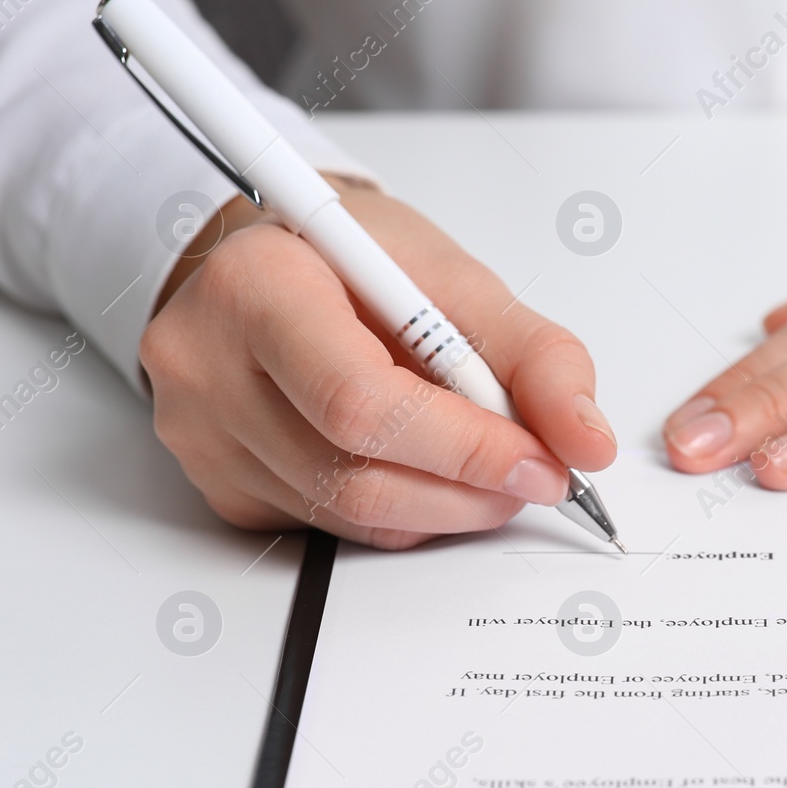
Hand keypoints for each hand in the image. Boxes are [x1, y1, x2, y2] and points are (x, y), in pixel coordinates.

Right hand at [142, 180, 615, 548]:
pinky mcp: (220, 485)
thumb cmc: (355, 260)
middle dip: (469, 489)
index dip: (464, 447)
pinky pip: (329, 527)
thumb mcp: (454, 276)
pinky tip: (424, 470)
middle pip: (354, 473)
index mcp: (258, 286)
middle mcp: (207, 364)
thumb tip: (585, 439)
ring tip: (490, 469)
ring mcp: (201, 434)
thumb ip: (535, 355)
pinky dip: (401, 513)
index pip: (361, 401)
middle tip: (534, 474)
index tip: (539, 461)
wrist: (275, 264)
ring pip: (347, 515)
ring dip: (445, 508)